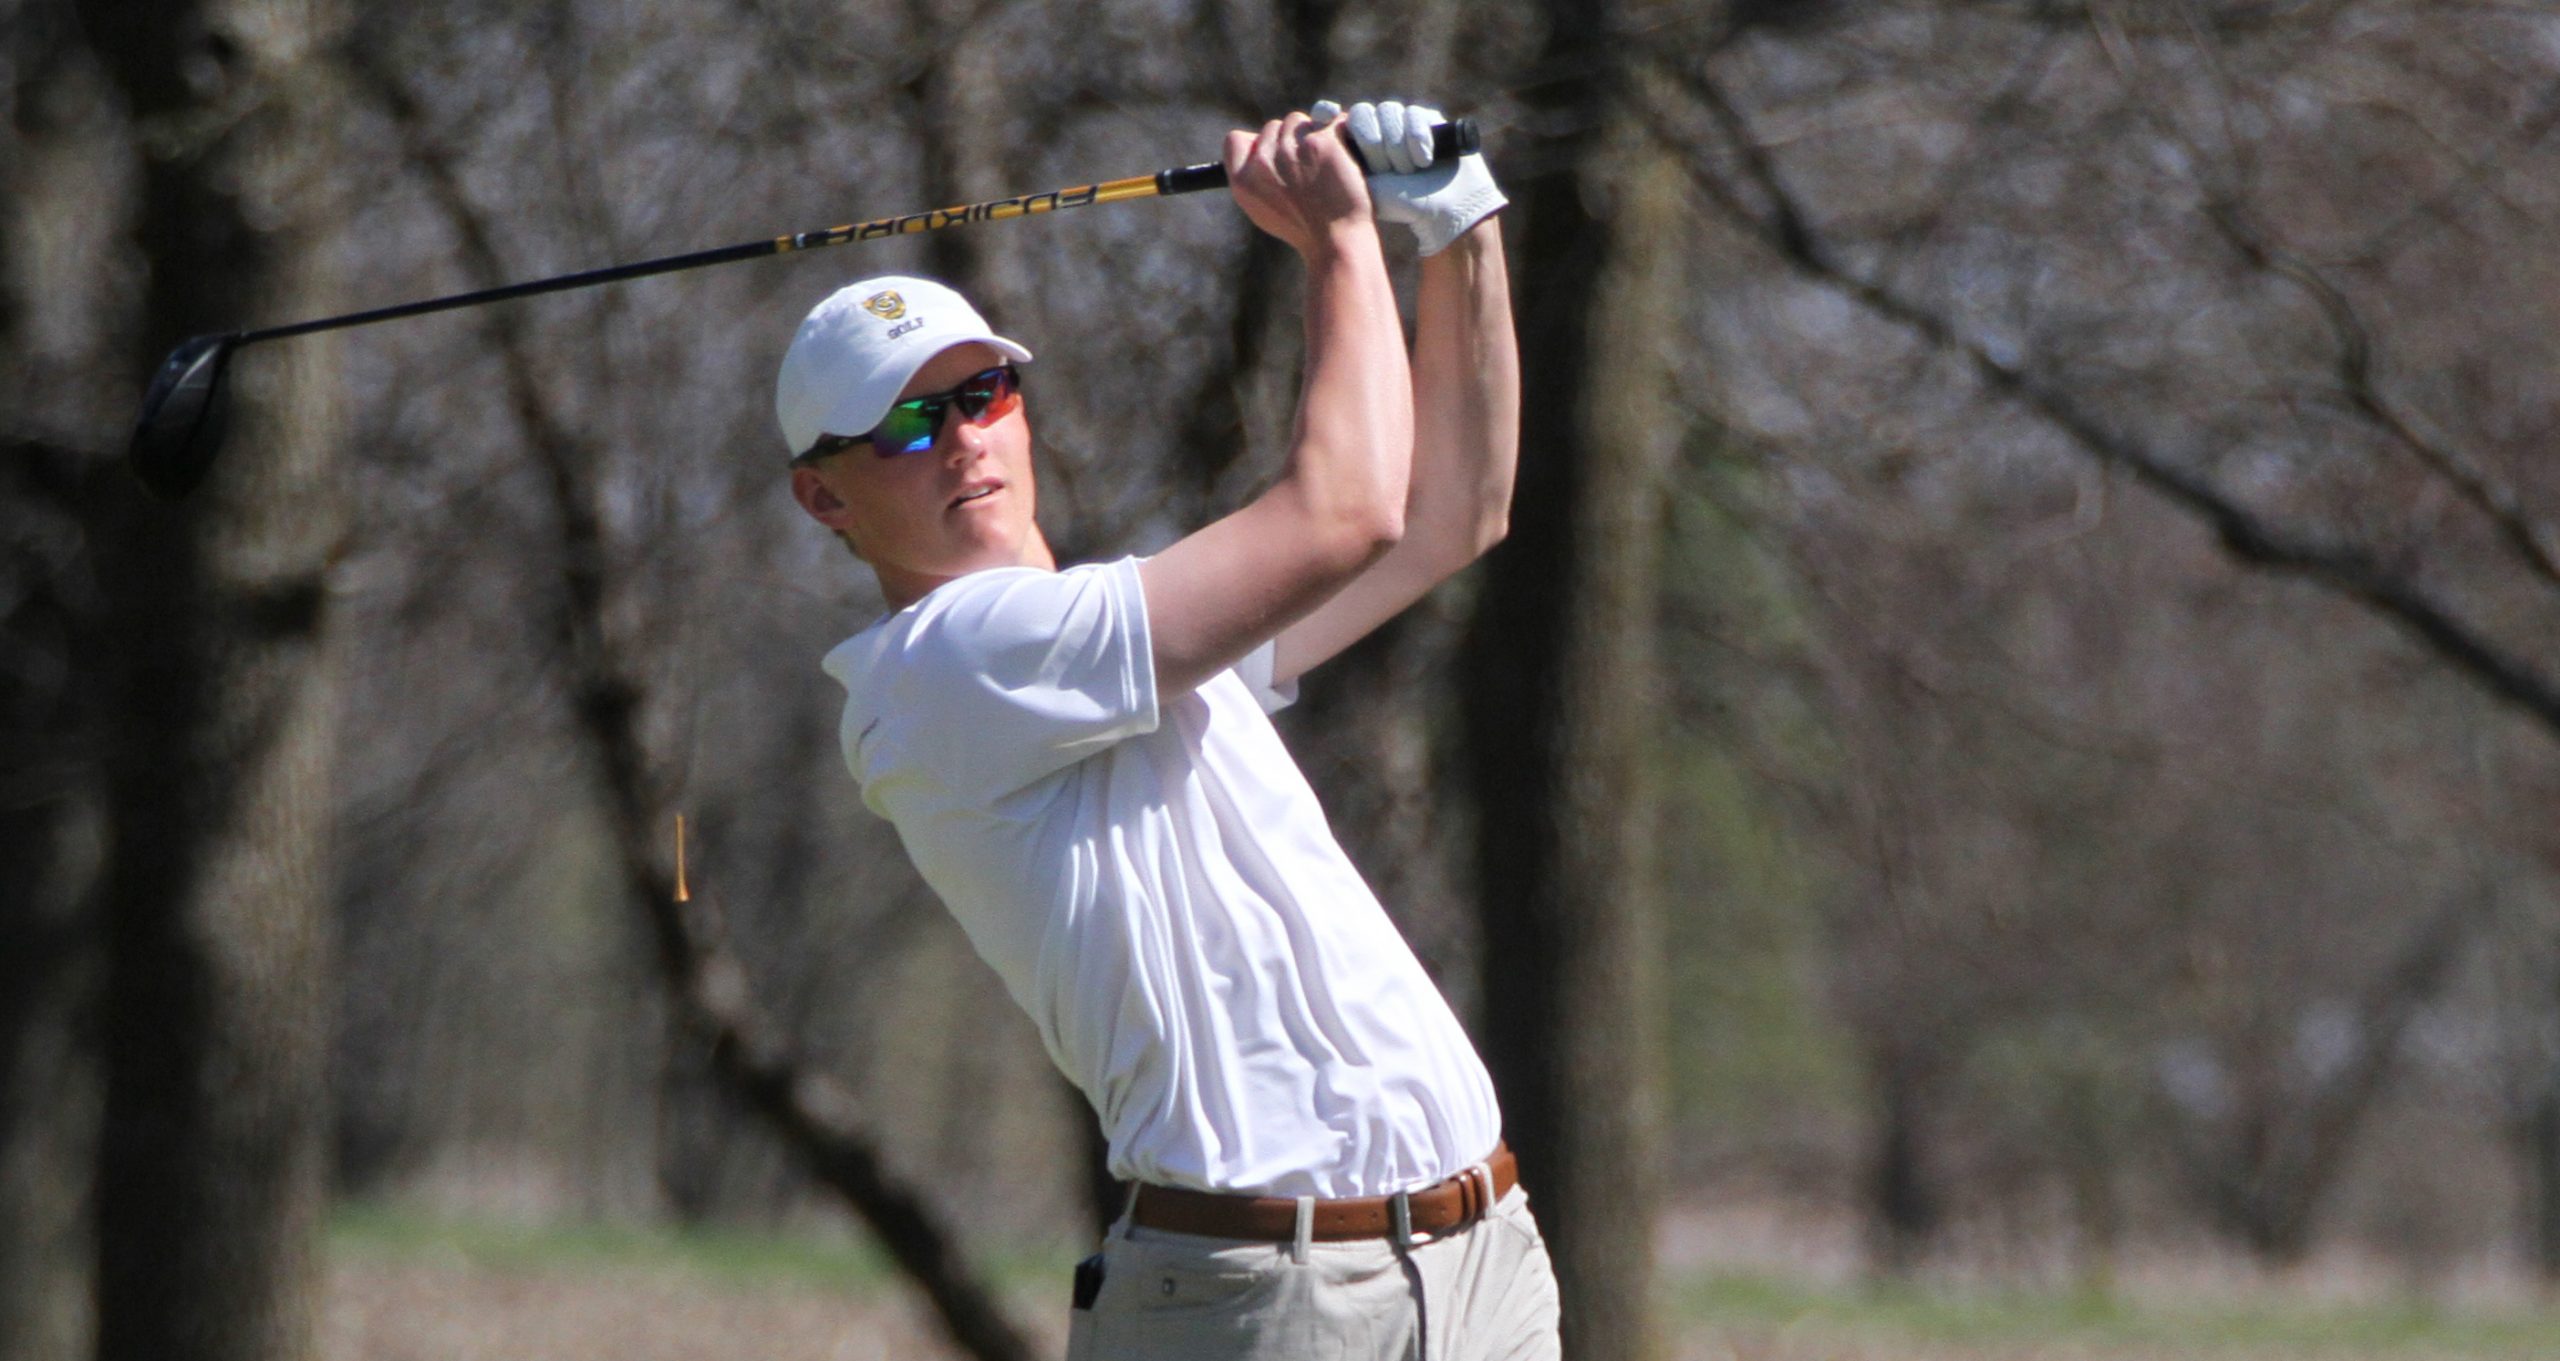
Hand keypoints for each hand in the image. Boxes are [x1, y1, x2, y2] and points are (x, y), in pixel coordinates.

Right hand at [1223, 111, 1374, 258]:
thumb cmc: (1306, 230)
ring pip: (1301, 122)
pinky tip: (1349, 152)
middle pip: (1275, 127)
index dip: (1257, 143)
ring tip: (1328, 165)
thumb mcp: (1263, 210)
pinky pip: (1333, 120)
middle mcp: (1263, 162)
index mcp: (1243, 181)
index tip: (1276, 157)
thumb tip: (1257, 141)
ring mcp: (1292, 149)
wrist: (1338, 242)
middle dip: (1292, 142)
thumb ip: (1254, 176)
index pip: (1236, 139)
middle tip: (1311, 170)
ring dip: (1315, 135)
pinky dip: (1344, 132)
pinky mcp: (1322, 142)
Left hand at [1312, 99, 1506, 255]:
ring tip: (1408, 172)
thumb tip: (1310, 143)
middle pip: (1363, 114)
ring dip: (1396, 145)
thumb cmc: (1399, 204)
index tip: (1324, 117)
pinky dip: (1417, 138)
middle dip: (1373, 142)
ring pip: (1389, 112)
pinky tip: (1423, 160)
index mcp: (1356, 142)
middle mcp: (1378, 127)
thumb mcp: (1362, 186)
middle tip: (1384, 169)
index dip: (1329, 113)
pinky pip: (1414, 115)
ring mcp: (1402, 121)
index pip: (1336, 117)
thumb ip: (1337, 164)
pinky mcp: (1427, 118)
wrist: (1443, 209)